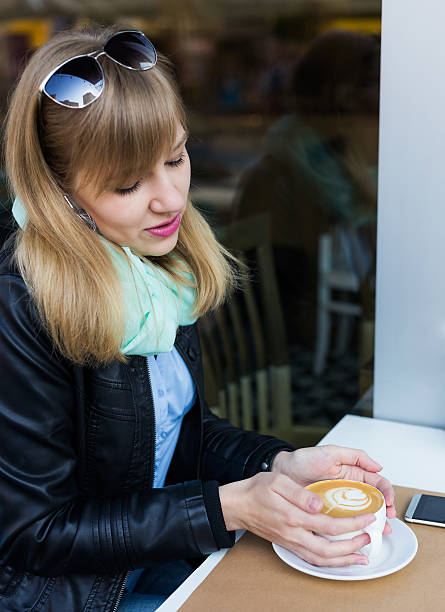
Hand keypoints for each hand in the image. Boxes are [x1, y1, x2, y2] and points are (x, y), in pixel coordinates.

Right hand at [219, 472, 376, 566]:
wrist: (239, 505)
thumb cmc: (257, 490)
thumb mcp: (277, 482)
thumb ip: (299, 493)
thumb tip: (318, 503)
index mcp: (293, 517)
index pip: (330, 525)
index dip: (352, 524)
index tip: (367, 518)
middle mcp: (294, 534)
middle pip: (330, 549)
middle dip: (353, 546)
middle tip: (369, 537)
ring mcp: (291, 543)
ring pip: (322, 559)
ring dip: (344, 560)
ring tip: (361, 555)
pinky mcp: (289, 545)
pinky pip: (312, 559)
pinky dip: (330, 563)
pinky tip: (340, 559)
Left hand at [271, 445, 396, 532]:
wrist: (282, 471)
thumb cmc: (305, 460)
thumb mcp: (331, 453)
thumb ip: (355, 456)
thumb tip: (378, 466)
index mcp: (353, 474)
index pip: (377, 483)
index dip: (387, 492)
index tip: (389, 501)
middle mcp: (349, 490)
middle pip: (374, 502)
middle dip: (384, 511)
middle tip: (387, 519)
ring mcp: (340, 503)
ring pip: (362, 514)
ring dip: (374, 522)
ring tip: (380, 530)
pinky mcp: (329, 514)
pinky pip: (344, 523)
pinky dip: (355, 530)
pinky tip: (360, 534)